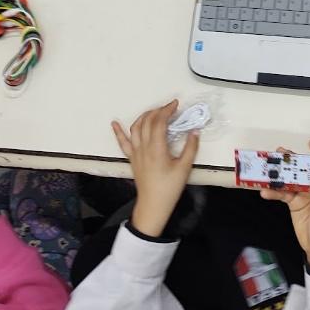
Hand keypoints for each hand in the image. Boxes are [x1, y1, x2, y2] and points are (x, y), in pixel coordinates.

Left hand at [112, 100, 199, 237]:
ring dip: (144, 116)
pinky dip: (118, 132)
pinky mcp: (132, 158)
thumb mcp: (185, 168)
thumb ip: (190, 148)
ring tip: (154, 111)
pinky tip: (114, 123)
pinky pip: (122, 143)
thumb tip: (194, 131)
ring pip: (136, 128)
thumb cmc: (170, 188)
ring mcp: (135, 152)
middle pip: (147, 121)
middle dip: (158, 110)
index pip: (159, 122)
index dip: (167, 110)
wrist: (153, 204)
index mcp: (157, 149)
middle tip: (169, 108)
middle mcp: (144, 147)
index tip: (175, 104)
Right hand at [261, 140, 309, 270]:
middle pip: (306, 170)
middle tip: (281, 152)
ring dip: (281, 174)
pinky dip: (275, 192)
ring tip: (269, 167)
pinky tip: (265, 191)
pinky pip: (284, 194)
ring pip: (292, 180)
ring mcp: (306, 196)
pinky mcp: (295, 204)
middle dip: (294, 161)